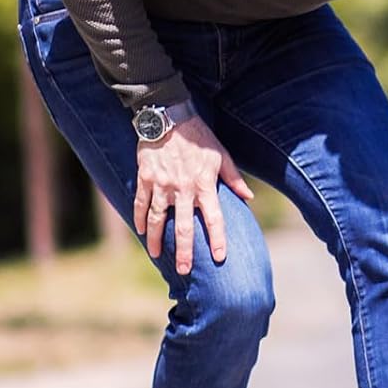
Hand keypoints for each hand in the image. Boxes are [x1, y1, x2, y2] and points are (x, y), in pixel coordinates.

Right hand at [133, 115, 254, 274]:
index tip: (219, 257)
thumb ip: (234, 178)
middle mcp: (183, 189)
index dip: (217, 238)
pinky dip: (139, 218)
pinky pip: (141, 203)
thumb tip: (248, 197)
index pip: (214, 217)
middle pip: (184, 226)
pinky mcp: (145, 178)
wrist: (169, 116)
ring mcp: (162, 185)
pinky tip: (140, 230)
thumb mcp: (222, 155)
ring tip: (155, 255)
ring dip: (156, 239)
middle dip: (184, 251)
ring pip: (158, 219)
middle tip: (184, 270)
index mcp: (204, 184)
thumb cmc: (200, 137)